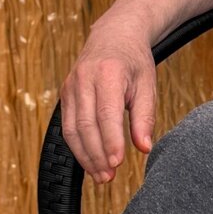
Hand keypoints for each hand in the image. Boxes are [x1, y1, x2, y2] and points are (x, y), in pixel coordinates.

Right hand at [60, 19, 157, 184]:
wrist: (114, 36)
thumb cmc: (134, 61)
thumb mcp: (147, 85)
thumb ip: (144, 117)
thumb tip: (144, 148)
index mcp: (108, 73)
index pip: (106, 114)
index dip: (111, 141)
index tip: (118, 163)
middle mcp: (84, 79)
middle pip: (86, 125)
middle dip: (96, 155)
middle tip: (109, 177)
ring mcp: (71, 86)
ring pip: (72, 129)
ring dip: (85, 156)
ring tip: (101, 176)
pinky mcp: (65, 94)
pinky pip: (68, 126)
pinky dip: (77, 147)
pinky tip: (91, 162)